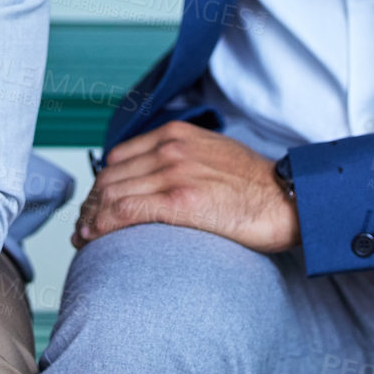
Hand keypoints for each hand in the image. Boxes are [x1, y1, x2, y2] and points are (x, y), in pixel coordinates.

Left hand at [72, 120, 299, 253]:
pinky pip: (127, 211)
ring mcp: (175, 173)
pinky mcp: (182, 201)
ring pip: (113, 194)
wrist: (290, 199)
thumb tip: (158, 181)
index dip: (100, 185)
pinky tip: (93, 238)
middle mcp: (171, 148)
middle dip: (91, 205)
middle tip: (82, 228)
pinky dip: (103, 225)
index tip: (94, 206)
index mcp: (177, 135)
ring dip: (91, 218)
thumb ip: (183, 161)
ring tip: (84, 238)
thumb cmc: (257, 186)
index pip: (119, 158)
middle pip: (111, 177)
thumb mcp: (214, 155)